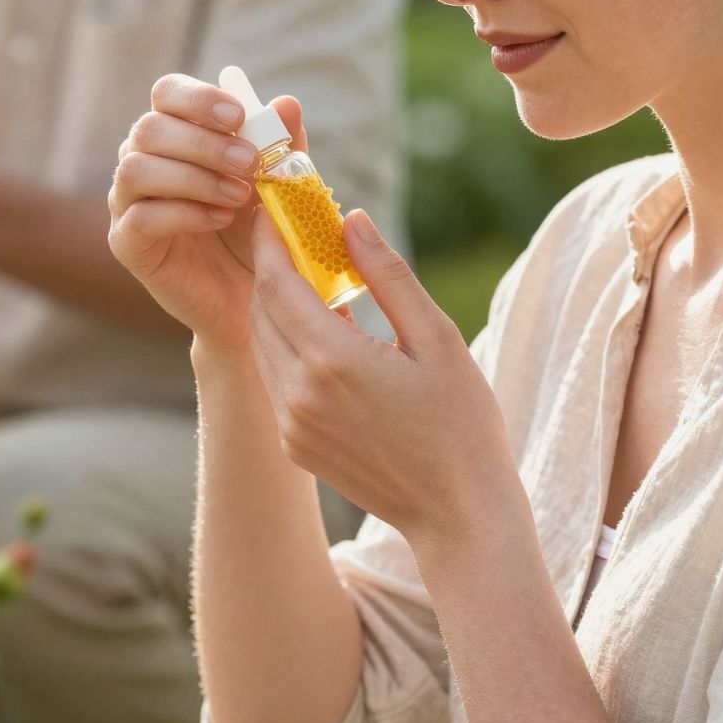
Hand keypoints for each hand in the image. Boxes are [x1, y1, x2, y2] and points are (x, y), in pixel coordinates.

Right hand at [108, 72, 304, 351]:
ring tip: (237, 196)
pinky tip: (220, 219)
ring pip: (136, 169)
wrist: (250, 298)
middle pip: (149, 128)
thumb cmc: (257, 232)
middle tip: (249, 164)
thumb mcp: (277, 185)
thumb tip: (287, 104)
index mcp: (174, 133)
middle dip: (204, 143)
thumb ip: (281, 146)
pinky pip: (140, 217)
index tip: (238, 117)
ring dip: (193, 177)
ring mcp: (127, 202)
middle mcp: (141, 160)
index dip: (198, 98)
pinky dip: (184, 213)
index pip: (166, 93)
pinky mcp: (126, 242)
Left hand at [247, 205, 512, 545]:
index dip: (270, 241)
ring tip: (307, 280)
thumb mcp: (436, 338)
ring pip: (262, 346)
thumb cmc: (461, 422)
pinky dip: (286, 348)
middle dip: (270, 269)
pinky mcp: (294, 445)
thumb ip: (388, 274)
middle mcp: (298, 393)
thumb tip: (352, 219)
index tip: (272, 210)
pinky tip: (320, 334)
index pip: (277, 283)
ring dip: (275, 308)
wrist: (457, 512)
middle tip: (289, 236)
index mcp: (333, 360)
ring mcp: (291, 424)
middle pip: (261, 311)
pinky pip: (275, 380)